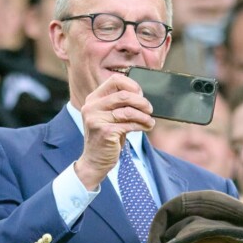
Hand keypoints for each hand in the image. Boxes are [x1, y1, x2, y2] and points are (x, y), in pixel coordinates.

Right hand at [75, 73, 154, 189]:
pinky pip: (130, 124)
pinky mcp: (105, 131)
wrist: (95, 161)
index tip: (140, 95)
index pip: (115, 80)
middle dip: (141, 101)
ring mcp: (96, 119)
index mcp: (93, 99)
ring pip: (128, 110)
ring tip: (150, 121)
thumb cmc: (106, 138)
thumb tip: (141, 95)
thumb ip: (119, 104)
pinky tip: (146, 127)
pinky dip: (142, 125)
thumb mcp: (110, 117)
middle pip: (123, 95)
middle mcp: (91, 107)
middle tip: (149, 109)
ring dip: (144, 116)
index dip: (132, 85)